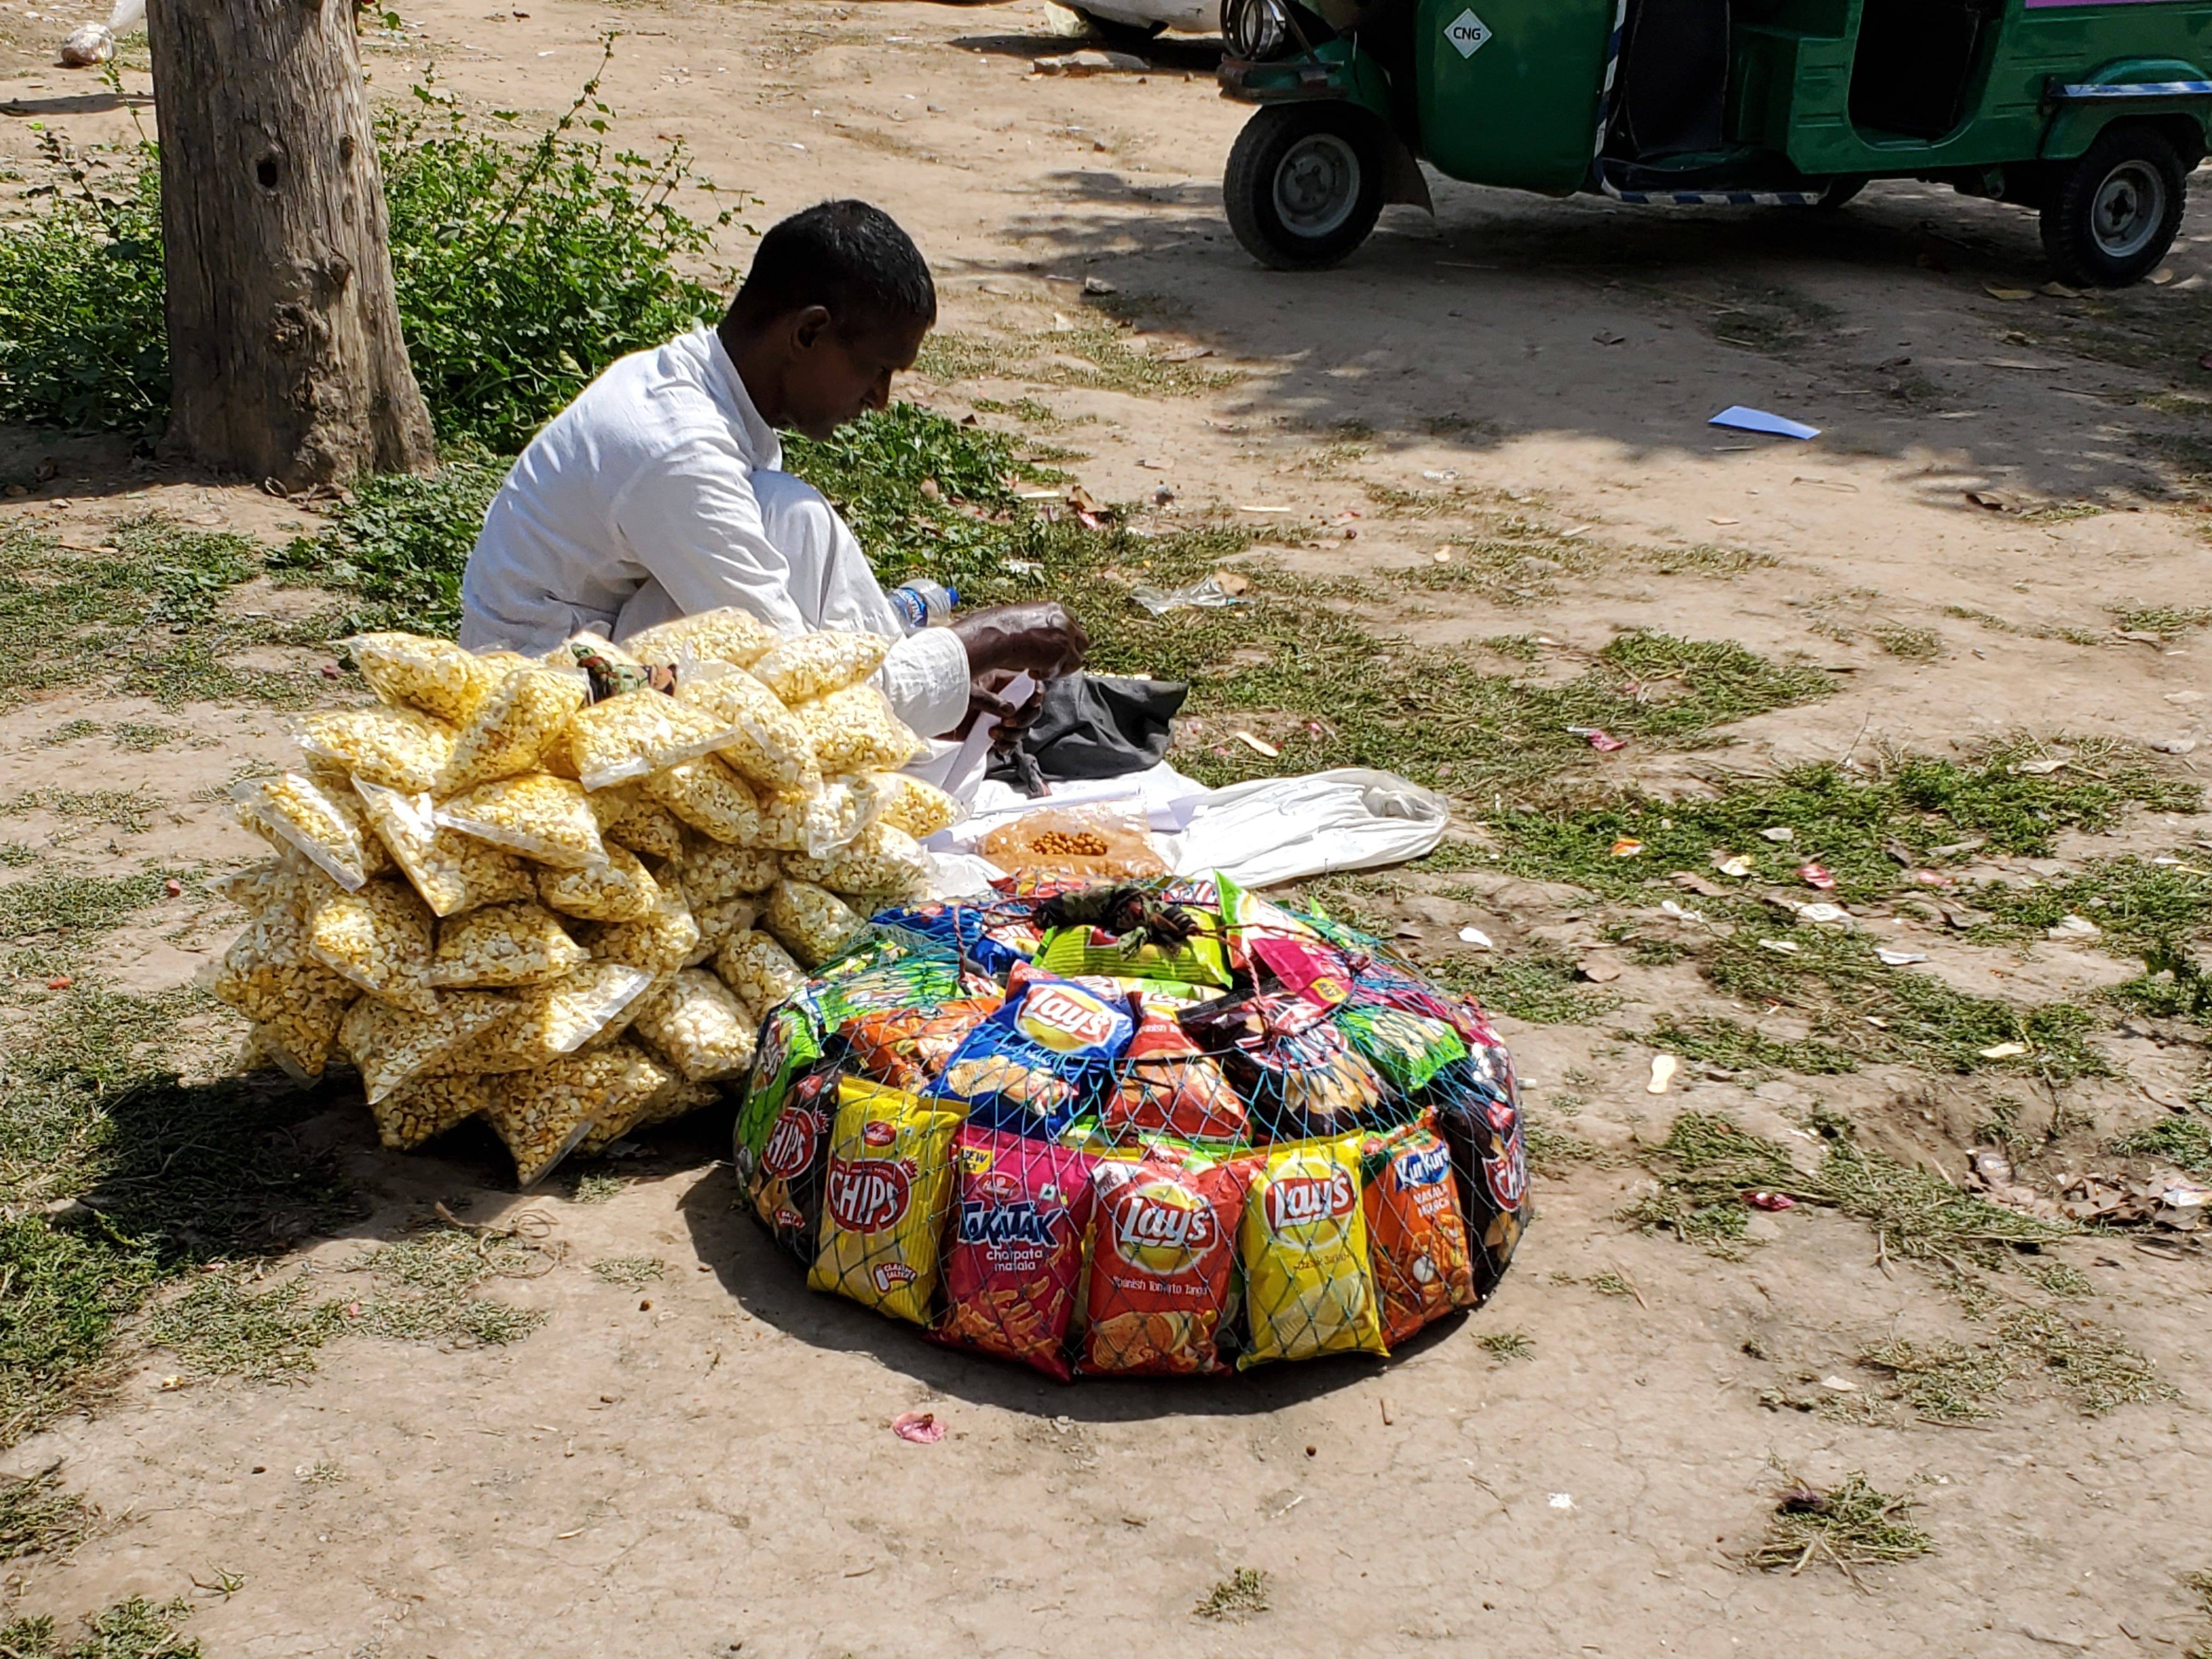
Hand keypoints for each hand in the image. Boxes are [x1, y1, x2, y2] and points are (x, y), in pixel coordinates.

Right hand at [948, 602, 1087, 682]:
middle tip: (1050, 665)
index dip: (1064, 643)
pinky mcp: (1062, 652)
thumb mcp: (1025, 620)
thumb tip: (1043, 640)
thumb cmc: (1001, 629)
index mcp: (1055, 609)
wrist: (997, 635)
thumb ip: (1040, 627)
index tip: (1053, 653)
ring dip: (1059, 668)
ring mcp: (1065, 636)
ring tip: (1038, 670)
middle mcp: (1064, 620)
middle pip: (1081, 643)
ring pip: (1076, 659)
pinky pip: (1062, 671)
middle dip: (1068, 656)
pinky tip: (1032, 672)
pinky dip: (1048, 675)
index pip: (1072, 628)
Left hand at [948, 669, 1046, 741]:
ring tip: (995, 734)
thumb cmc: (940, 691)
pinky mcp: (988, 732)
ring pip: (1020, 727)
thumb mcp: (967, 692)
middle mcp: (1000, 698)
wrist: (923, 713)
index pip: (1026, 684)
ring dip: (1014, 734)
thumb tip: (1009, 709)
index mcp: (997, 680)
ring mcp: (995, 716)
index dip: (1035, 692)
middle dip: (1024, 719)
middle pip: (1028, 708)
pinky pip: (1008, 741)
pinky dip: (1007, 746)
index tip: (1033, 701)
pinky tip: (998, 746)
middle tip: (1008, 723)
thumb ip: (989, 700)